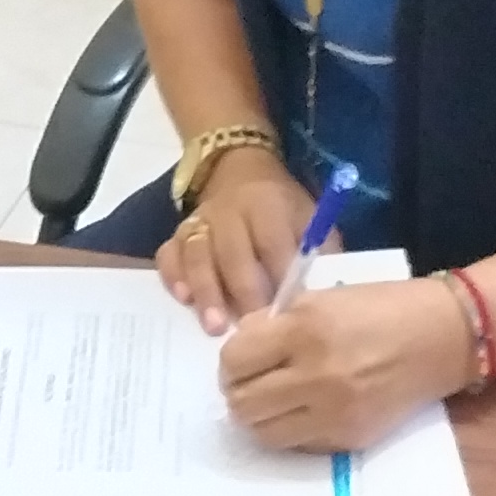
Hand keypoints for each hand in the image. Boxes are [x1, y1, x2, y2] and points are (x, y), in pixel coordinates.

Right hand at [157, 150, 311, 331]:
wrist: (238, 167)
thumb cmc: (281, 204)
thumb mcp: (307, 214)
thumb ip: (318, 248)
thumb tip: (326, 292)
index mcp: (267, 204)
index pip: (273, 243)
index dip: (279, 277)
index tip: (287, 311)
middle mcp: (230, 211)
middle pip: (233, 253)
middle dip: (243, 292)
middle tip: (251, 327)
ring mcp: (201, 221)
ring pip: (198, 255)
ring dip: (206, 292)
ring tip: (215, 326)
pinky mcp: (180, 231)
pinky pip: (169, 253)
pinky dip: (173, 276)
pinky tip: (183, 299)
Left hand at [216, 277, 476, 450]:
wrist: (443, 336)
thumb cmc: (381, 308)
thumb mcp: (320, 298)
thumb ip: (274, 324)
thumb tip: (239, 347)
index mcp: (305, 330)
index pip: (234, 361)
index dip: (230, 362)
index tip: (242, 359)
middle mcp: (316, 376)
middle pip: (242, 405)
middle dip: (239, 393)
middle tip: (251, 383)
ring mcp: (334, 413)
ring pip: (264, 434)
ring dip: (261, 418)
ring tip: (274, 400)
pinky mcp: (350, 438)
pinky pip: (298, 444)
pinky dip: (293, 429)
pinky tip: (307, 409)